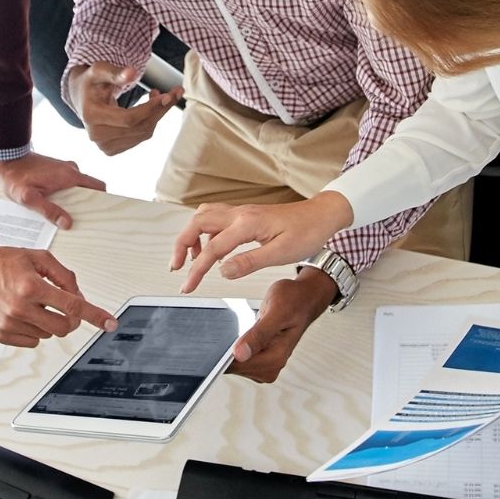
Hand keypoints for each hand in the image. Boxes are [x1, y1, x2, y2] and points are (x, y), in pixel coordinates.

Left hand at [0, 153, 106, 228]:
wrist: (6, 157)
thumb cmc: (15, 177)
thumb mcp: (29, 198)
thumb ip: (48, 210)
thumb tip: (68, 223)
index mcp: (70, 176)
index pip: (98, 186)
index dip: (102, 200)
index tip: (99, 214)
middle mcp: (71, 170)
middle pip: (89, 190)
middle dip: (86, 204)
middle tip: (79, 221)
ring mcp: (65, 169)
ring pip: (78, 187)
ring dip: (75, 200)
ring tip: (66, 215)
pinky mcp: (57, 170)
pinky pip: (69, 184)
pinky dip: (67, 194)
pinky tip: (56, 204)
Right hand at [0, 232, 114, 346]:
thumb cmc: (1, 261)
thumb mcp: (37, 258)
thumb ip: (64, 276)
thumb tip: (80, 297)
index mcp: (31, 286)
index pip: (72, 306)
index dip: (95, 315)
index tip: (110, 323)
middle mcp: (19, 308)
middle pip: (64, 326)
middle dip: (70, 318)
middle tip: (63, 306)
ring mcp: (9, 324)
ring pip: (48, 334)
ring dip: (48, 321)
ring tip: (31, 302)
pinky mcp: (0, 335)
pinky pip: (32, 341)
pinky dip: (33, 330)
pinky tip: (21, 313)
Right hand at [70, 62, 180, 154]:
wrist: (82, 99)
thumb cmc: (92, 83)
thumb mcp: (99, 71)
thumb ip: (115, 72)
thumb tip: (132, 73)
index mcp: (92, 116)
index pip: (129, 118)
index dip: (151, 108)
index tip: (168, 95)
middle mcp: (97, 136)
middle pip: (139, 127)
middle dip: (161, 109)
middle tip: (175, 93)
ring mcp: (104, 146)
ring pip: (143, 133)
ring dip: (158, 115)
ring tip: (159, 96)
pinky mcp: (112, 150)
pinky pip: (140, 137)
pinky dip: (150, 122)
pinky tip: (150, 108)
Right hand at [170, 193, 352, 292]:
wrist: (323, 215)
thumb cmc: (307, 233)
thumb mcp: (281, 254)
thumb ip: (249, 262)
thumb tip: (223, 271)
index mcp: (247, 224)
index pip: (212, 248)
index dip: (196, 269)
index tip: (187, 286)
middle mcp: (240, 213)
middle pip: (197, 223)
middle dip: (181, 245)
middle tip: (176, 268)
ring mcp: (242, 212)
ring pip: (204, 216)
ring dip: (191, 236)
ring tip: (190, 259)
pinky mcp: (246, 214)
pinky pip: (216, 217)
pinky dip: (205, 232)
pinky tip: (212, 249)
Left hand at [228, 270, 338, 383]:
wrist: (305, 298)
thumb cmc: (295, 301)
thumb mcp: (276, 311)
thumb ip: (258, 334)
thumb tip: (240, 353)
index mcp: (276, 358)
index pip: (238, 366)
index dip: (224, 354)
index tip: (218, 341)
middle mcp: (272, 366)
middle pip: (234, 366)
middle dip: (227, 348)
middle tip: (235, 326)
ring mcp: (266, 364)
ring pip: (234, 363)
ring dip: (230, 347)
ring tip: (241, 327)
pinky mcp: (260, 359)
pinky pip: (238, 358)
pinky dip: (234, 346)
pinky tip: (241, 333)